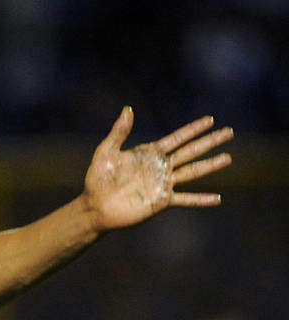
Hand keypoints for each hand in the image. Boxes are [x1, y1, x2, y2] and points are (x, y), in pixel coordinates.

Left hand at [83, 107, 232, 231]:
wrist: (94, 206)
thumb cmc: (97, 180)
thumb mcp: (106, 152)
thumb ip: (119, 132)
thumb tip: (128, 109)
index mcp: (150, 154)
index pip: (177, 138)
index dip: (194, 129)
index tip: (210, 120)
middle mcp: (160, 167)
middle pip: (191, 151)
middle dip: (209, 142)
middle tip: (229, 132)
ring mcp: (162, 184)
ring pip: (192, 172)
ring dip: (210, 165)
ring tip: (228, 158)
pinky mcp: (161, 202)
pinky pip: (185, 199)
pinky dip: (200, 199)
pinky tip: (217, 199)